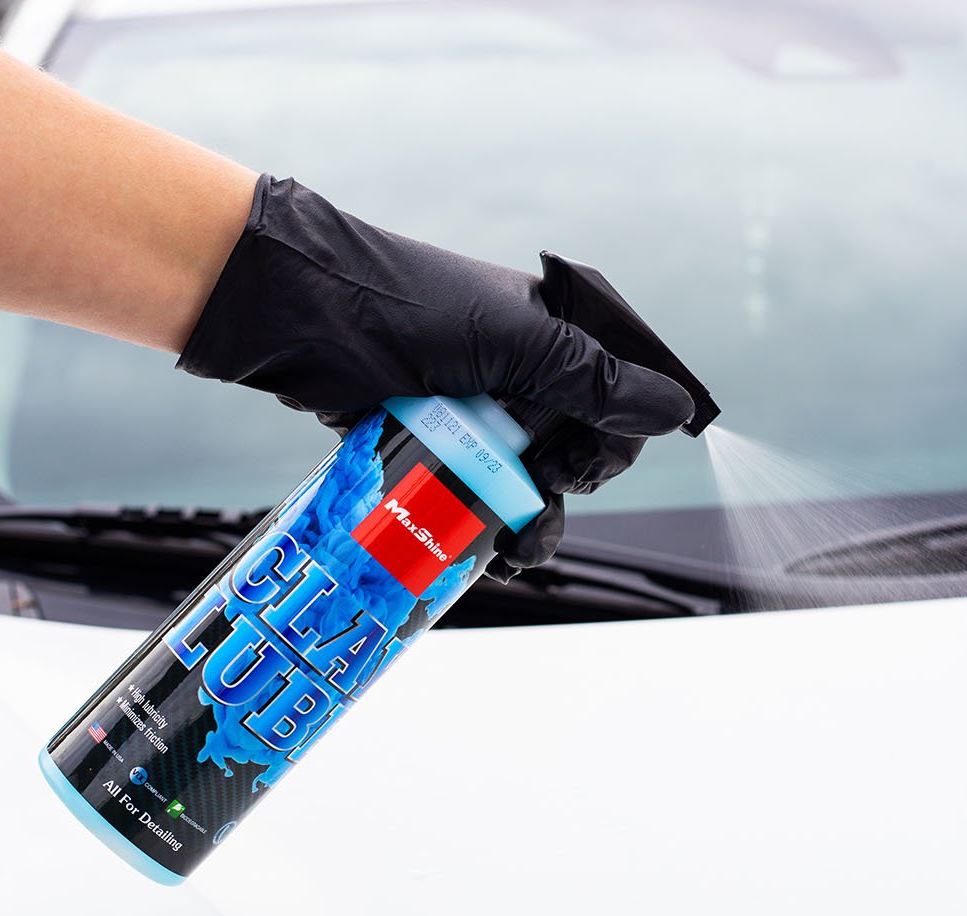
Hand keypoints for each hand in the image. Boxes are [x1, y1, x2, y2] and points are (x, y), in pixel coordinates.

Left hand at [180, 174, 693, 575]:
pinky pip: (477, 494)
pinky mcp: (432, 440)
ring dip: (530, 524)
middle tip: (538, 489)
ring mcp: (475, 408)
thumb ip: (593, 382)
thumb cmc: (397, 310)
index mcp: (550, 329)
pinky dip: (484, 529)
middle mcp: (520, 369)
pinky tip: (482, 555)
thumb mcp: (508, 345)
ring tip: (512, 552)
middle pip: (577, 449)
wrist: (290, 314)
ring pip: (528, 482)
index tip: (576, 466)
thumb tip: (676, 410)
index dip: (610, 443)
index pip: (617, 397)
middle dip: (568, 488)